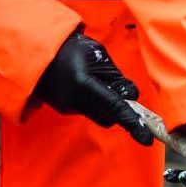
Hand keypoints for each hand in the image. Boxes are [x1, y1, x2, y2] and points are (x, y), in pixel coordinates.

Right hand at [30, 31, 154, 144]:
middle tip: (115, 85)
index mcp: (84, 85)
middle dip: (118, 107)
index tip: (147, 138)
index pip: (116, 108)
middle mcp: (74, 101)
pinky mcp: (62, 107)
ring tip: (95, 78)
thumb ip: (115, 77)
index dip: (133, 123)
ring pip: (98, 113)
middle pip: (109, 116)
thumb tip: (128, 94)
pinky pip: (86, 109)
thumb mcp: (98, 56)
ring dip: (105, 102)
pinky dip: (92, 99)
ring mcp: (66, 107)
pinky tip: (83, 82)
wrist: (38, 50)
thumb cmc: (69, 48)